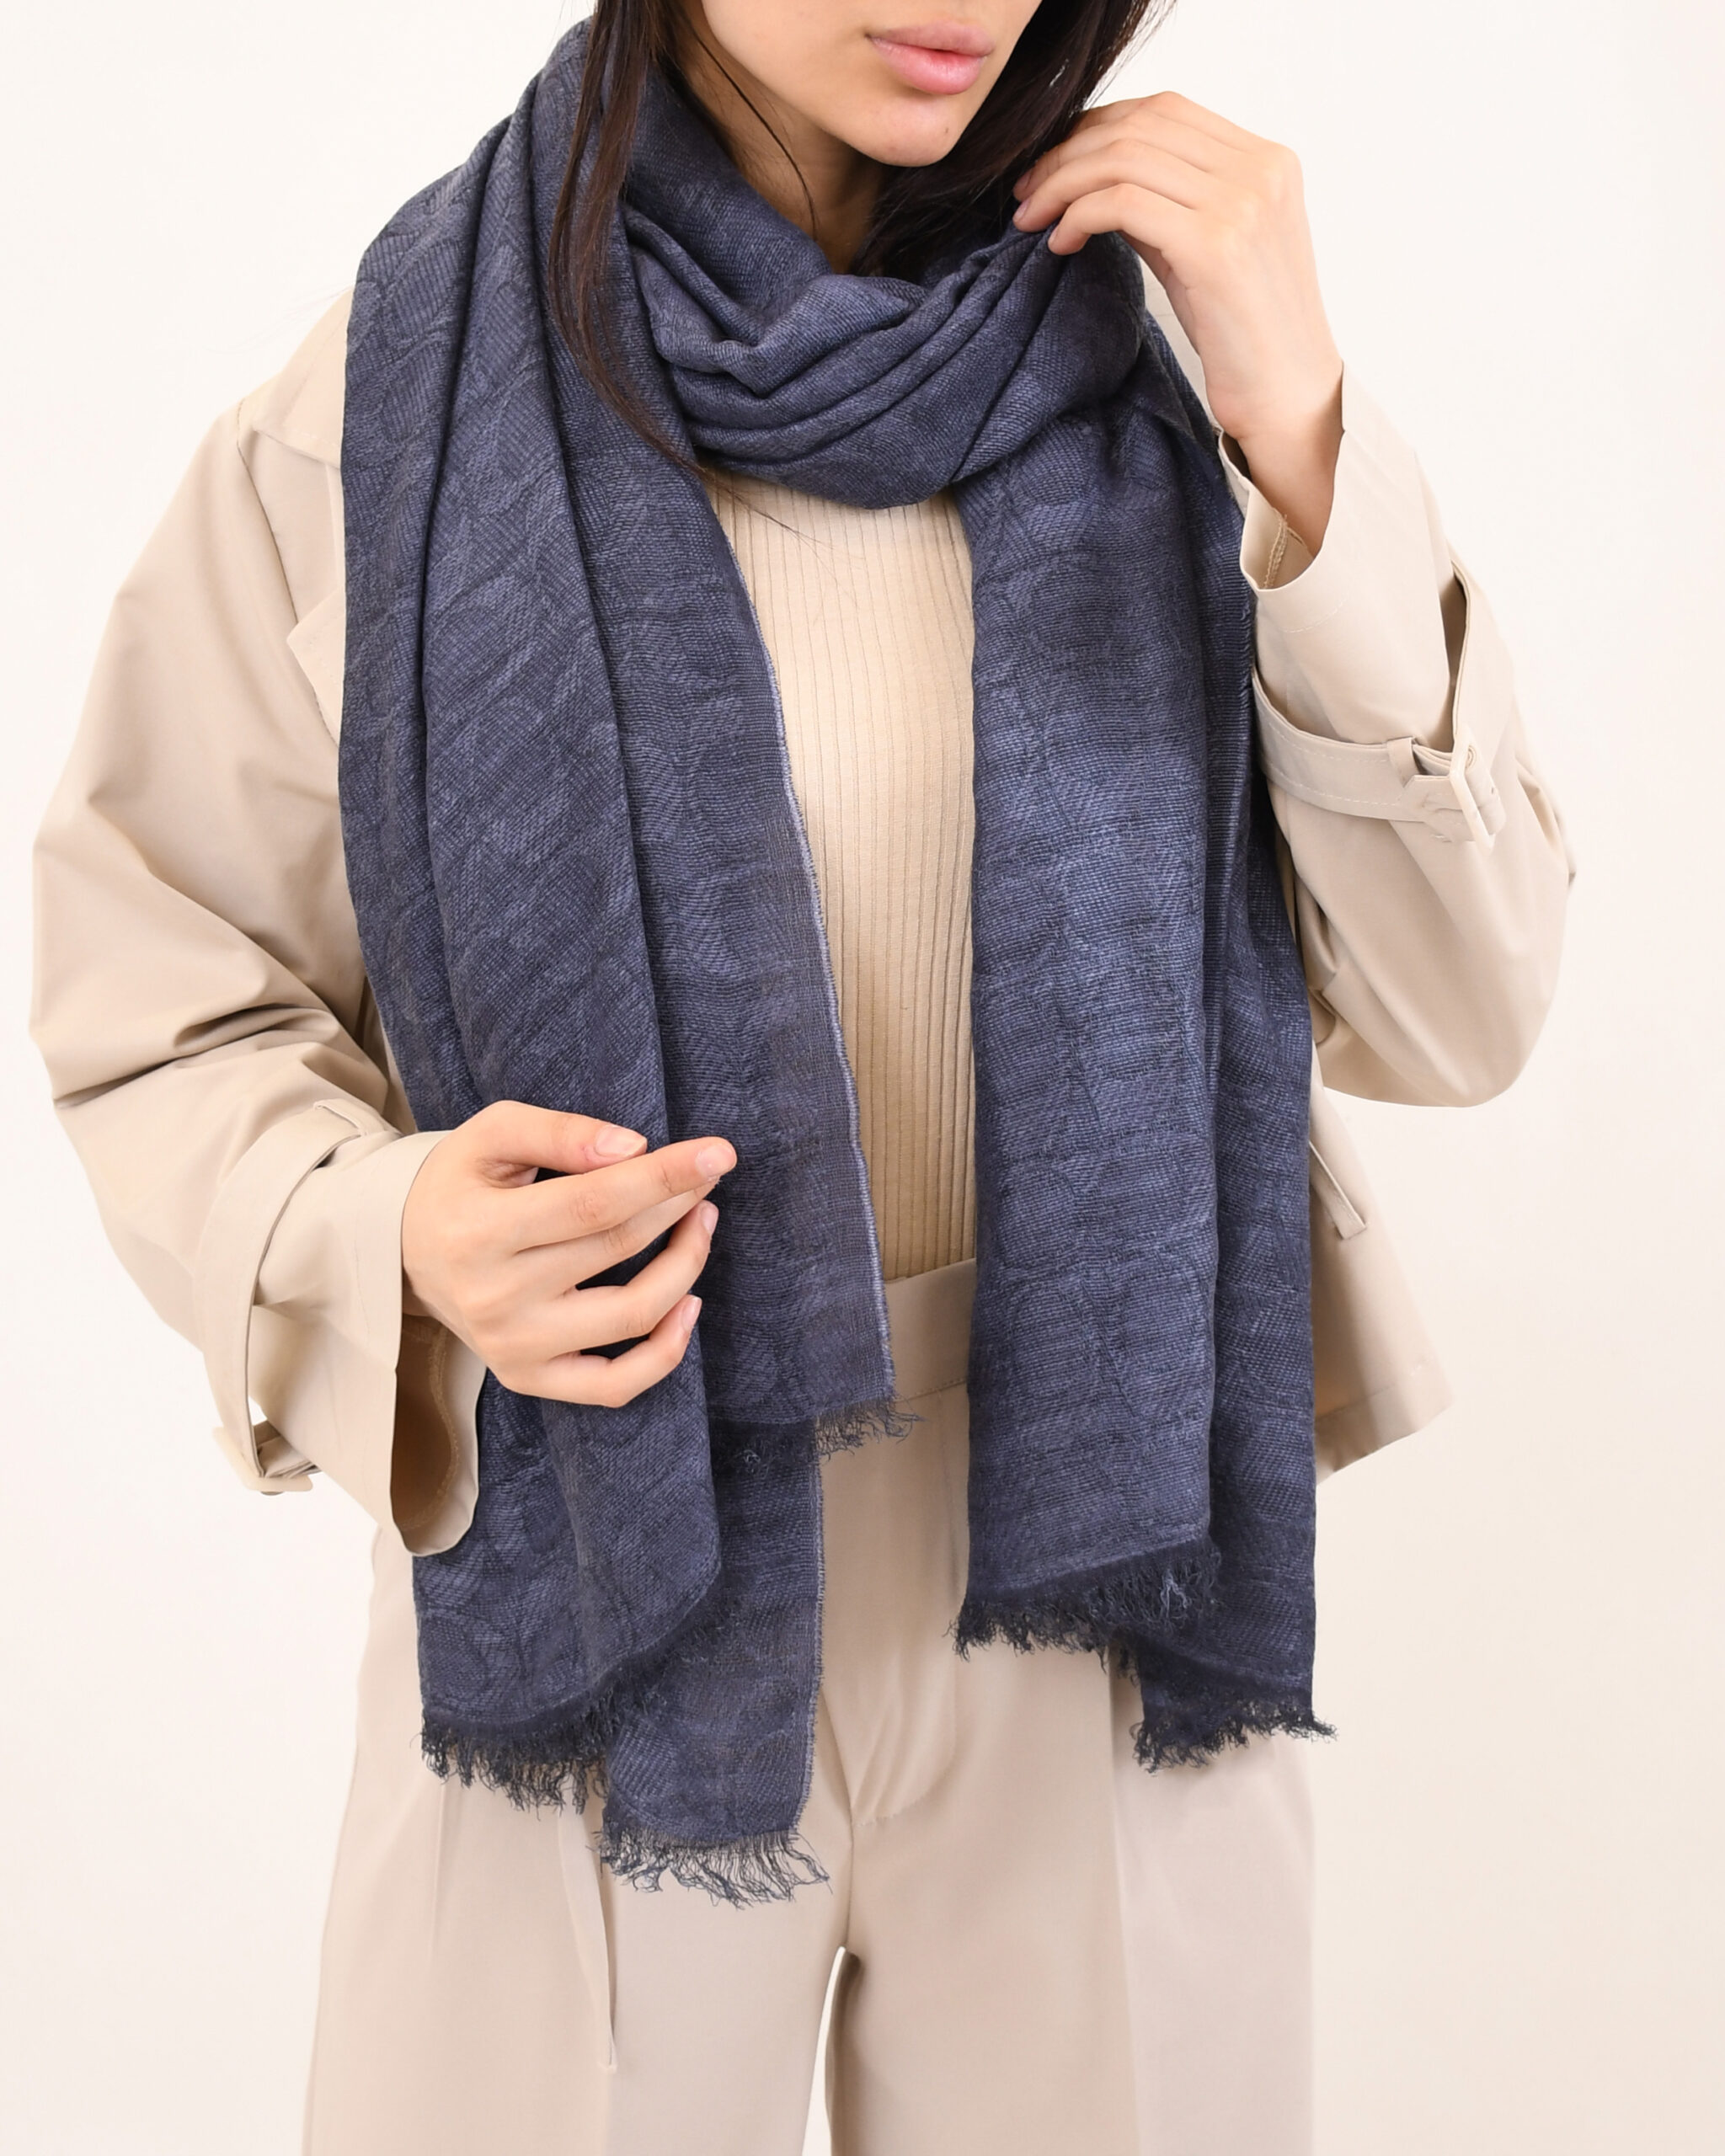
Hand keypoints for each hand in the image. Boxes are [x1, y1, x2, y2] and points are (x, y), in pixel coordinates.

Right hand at [401, 1102, 733, 1406]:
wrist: (404, 1248)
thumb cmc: (461, 1181)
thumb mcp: (495, 1133)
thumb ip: (562, 1133)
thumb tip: (634, 1150)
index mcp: (480, 1231)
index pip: (595, 1202)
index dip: (665, 1176)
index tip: (719, 1154)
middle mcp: (495, 1297)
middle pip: (618, 1248)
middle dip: (678, 1205)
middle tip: (705, 1175)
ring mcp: (513, 1348)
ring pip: (632, 1316)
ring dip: (685, 1265)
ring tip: (700, 1221)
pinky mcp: (528, 1378)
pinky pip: (614, 1385)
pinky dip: (665, 1352)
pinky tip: (688, 1303)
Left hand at [1013, 92, 1343, 551]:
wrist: (1287, 396)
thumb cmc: (1243, 333)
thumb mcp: (1203, 249)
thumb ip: (1164, 201)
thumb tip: (1091, 175)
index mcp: (1267, 159)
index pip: (1164, 110)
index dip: (1097, 127)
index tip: (1054, 163)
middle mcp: (1259, 169)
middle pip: (1139, 125)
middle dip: (1068, 152)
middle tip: (1027, 191)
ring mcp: (1241, 203)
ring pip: (1123, 159)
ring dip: (1062, 183)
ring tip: (1032, 218)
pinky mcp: (1215, 244)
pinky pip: (1122, 204)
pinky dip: (1078, 216)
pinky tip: (1061, 244)